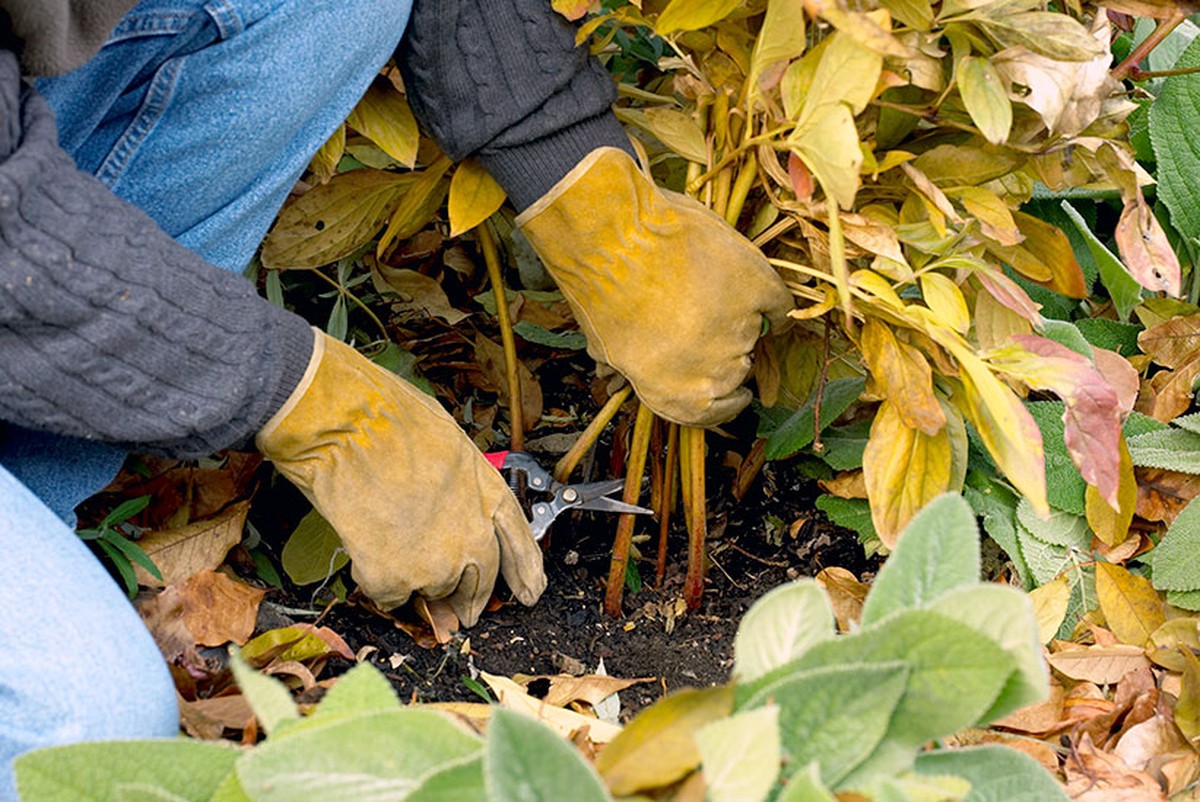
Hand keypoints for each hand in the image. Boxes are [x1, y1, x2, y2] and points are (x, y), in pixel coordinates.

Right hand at [255, 330, 545, 625]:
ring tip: (389, 542)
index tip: (529, 591)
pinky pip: (391, 597)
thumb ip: (459, 486)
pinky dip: (378, 582)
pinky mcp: (396, 580)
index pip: (519, 544)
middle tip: (458, 610)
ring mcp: (437, 563)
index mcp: (489, 496)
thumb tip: (450, 506)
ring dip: (416, 580)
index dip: (524, 571)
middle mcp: (473, 536)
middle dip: (468, 598)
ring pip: (434, 591)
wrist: (349, 427)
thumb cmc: (392, 419)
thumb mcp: (450, 445)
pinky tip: (366, 549)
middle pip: (480, 581)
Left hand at [516, 147, 793, 426]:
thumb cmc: (599, 291)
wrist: (615, 238)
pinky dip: (774, 302)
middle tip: (700, 319)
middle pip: (734, 369)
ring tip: (708, 289)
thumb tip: (626, 374)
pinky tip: (762, 295)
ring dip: (737, 318)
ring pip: (753, 332)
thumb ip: (632, 367)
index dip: (720, 401)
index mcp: (674, 395)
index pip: (711, 412)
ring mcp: (741, 330)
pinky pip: (779, 303)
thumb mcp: (607, 345)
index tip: (729, 392)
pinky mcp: (759, 288)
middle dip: (719, 350)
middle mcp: (714, 373)